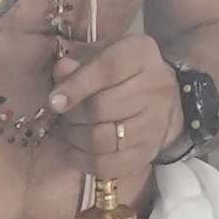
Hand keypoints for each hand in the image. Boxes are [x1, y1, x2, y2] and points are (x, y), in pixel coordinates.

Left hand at [44, 21, 186, 189]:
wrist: (164, 99)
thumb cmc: (124, 72)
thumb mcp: (103, 53)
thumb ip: (79, 60)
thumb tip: (61, 71)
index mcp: (141, 54)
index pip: (107, 70)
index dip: (76, 86)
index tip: (54, 101)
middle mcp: (154, 86)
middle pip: (102, 107)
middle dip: (73, 114)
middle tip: (63, 113)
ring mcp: (154, 122)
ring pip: (102, 139)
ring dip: (76, 137)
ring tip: (70, 129)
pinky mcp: (147, 152)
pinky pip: (108, 165)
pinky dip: (84, 160)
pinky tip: (77, 148)